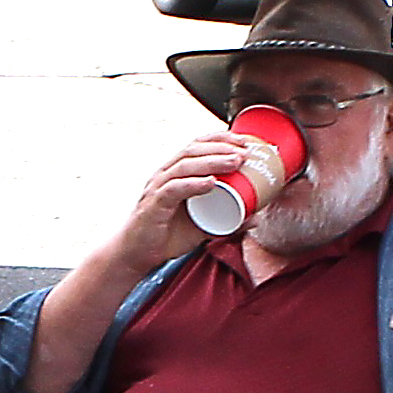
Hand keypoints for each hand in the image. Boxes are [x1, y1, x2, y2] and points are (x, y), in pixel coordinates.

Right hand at [114, 138, 261, 263]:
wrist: (137, 253)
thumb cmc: (166, 234)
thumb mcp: (204, 226)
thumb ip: (227, 220)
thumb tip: (255, 217)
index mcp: (176, 172)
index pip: (198, 145)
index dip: (221, 139)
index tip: (245, 141)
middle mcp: (166, 174)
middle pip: (194, 149)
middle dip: (222, 146)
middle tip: (245, 150)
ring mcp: (158, 187)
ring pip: (185, 165)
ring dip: (213, 161)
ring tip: (235, 161)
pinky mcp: (154, 204)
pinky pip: (174, 189)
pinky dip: (194, 184)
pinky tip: (211, 182)